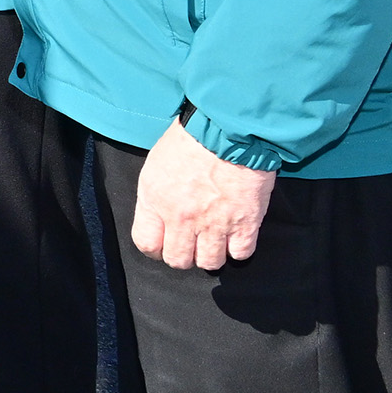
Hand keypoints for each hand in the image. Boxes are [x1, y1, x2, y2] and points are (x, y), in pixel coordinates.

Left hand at [129, 118, 276, 270]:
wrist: (228, 129)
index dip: (155, 249)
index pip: (146, 244)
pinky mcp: (245, 223)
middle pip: (178, 260)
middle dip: (184, 255)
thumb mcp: (156, 165)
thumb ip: (156, 196)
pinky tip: (236, 235)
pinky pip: (241, 253)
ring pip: (210, 263)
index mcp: (155, 201)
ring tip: (215, 239)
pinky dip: (239, 248)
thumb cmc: (190, 139)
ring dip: (212, 254)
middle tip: (191, 243)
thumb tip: (159, 215)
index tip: (163, 244)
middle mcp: (182, 218)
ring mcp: (214, 224)